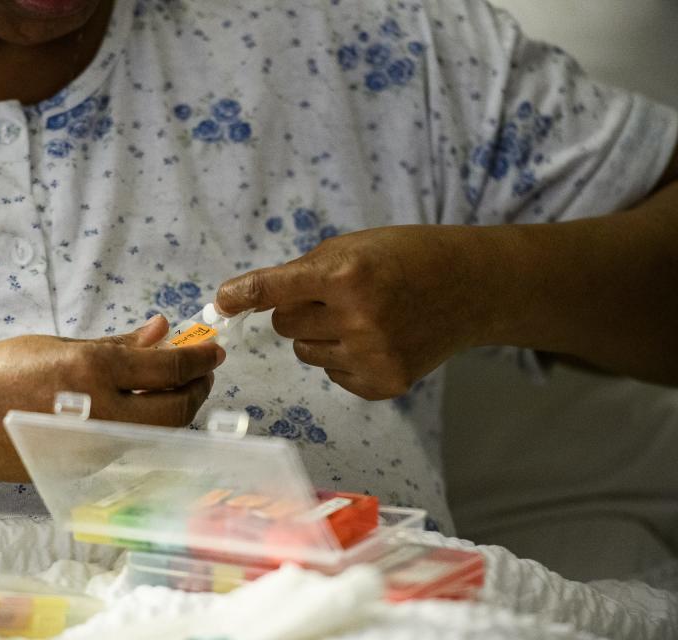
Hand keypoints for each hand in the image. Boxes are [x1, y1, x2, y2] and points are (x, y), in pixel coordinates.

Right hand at [0, 315, 224, 480]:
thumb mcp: (57, 345)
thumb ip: (116, 343)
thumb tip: (161, 330)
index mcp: (92, 370)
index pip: (168, 367)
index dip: (199, 358)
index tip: (214, 351)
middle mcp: (99, 412)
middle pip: (176, 409)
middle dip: (197, 390)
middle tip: (202, 372)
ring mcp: (93, 447)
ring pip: (158, 432)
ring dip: (176, 410)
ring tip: (174, 388)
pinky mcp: (84, 469)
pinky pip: (132, 446)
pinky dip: (147, 426)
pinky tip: (140, 409)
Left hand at [216, 226, 485, 398]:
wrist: (471, 287)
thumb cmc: (406, 257)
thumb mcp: (354, 246)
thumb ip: (304, 272)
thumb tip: (251, 299)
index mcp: (347, 275)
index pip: (276, 290)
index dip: (243, 294)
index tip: (221, 302)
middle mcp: (358, 318)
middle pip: (285, 325)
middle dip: (298, 310)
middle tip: (334, 295)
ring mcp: (373, 356)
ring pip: (304, 352)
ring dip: (318, 335)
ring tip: (359, 316)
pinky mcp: (384, 383)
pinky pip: (332, 373)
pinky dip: (343, 358)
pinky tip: (376, 338)